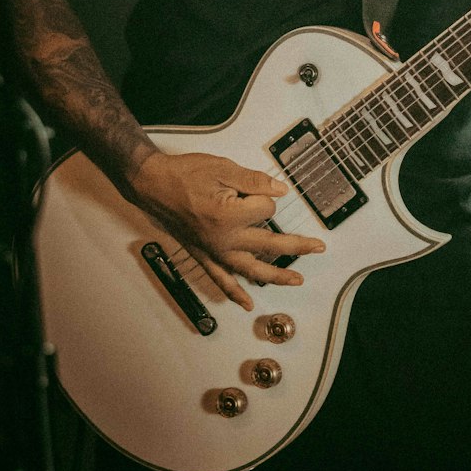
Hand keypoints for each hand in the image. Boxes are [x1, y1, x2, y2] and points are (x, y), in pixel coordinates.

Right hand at [130, 150, 325, 309]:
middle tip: (318, 248)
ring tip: (296, 280)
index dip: (264, 195)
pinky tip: (246, 302)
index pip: (266, 209)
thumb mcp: (222, 168)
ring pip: (250, 269)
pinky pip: (221, 279)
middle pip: (270, 246)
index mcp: (230, 217)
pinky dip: (234, 292)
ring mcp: (214, 251)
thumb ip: (254, 181)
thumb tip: (281, 191)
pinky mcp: (204, 255)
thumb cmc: (184, 175)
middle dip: (297, 246)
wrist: (152, 184)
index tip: (253, 187)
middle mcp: (224, 240)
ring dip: (276, 276)